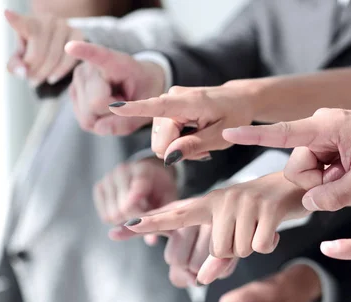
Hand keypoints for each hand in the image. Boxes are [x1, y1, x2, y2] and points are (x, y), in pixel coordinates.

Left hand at [5, 9, 83, 86]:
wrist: (58, 41)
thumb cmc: (35, 48)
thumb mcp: (21, 55)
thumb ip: (16, 65)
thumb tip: (23, 73)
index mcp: (30, 21)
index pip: (22, 23)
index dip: (16, 20)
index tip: (8, 14)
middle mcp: (47, 19)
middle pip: (38, 52)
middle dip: (33, 71)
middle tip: (30, 81)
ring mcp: (64, 26)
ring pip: (54, 57)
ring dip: (45, 74)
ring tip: (38, 81)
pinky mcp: (78, 35)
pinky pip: (70, 58)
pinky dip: (60, 71)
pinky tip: (52, 78)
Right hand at [64, 41, 165, 134]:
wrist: (138, 82)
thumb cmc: (145, 90)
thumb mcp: (148, 106)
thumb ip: (129, 120)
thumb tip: (99, 128)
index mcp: (116, 62)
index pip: (99, 56)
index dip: (85, 52)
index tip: (71, 47)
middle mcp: (90, 68)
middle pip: (95, 104)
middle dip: (113, 112)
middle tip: (125, 100)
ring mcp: (78, 80)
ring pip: (89, 116)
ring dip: (106, 117)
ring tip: (116, 101)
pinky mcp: (73, 93)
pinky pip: (86, 121)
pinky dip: (99, 120)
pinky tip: (106, 106)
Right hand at [93, 157, 176, 224]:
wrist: (151, 173)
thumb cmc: (162, 188)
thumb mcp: (169, 198)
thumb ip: (163, 216)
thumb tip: (151, 242)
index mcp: (142, 171)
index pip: (133, 201)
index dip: (139, 216)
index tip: (148, 224)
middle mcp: (121, 172)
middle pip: (121, 211)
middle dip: (134, 221)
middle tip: (147, 220)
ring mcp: (108, 179)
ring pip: (111, 215)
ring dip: (125, 222)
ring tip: (139, 215)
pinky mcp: (99, 188)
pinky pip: (105, 216)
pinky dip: (117, 220)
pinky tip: (129, 213)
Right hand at [106, 82, 255, 163]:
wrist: (238, 100)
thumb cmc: (234, 116)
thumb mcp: (221, 136)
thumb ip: (194, 146)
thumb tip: (167, 156)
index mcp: (188, 101)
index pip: (156, 107)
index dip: (134, 110)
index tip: (113, 107)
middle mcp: (172, 97)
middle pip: (160, 142)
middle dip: (178, 151)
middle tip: (204, 149)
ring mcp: (167, 102)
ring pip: (161, 142)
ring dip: (179, 148)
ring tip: (201, 141)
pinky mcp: (165, 109)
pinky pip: (163, 136)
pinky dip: (178, 143)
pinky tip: (194, 138)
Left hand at [112, 172, 308, 283]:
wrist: (297, 184)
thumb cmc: (262, 211)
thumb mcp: (238, 231)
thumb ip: (218, 255)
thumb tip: (200, 279)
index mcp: (210, 203)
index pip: (173, 215)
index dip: (147, 224)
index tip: (117, 230)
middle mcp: (223, 199)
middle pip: (218, 250)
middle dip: (237, 251)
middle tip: (250, 231)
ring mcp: (244, 201)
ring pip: (239, 250)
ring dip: (254, 247)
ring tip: (262, 226)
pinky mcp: (267, 207)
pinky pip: (260, 246)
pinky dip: (269, 244)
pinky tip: (274, 228)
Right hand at [223, 108, 350, 211]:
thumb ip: (334, 195)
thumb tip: (309, 203)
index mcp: (327, 127)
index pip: (283, 133)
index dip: (254, 136)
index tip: (229, 132)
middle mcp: (321, 127)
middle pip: (297, 166)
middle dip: (317, 182)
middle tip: (347, 181)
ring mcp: (326, 136)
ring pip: (308, 171)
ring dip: (328, 181)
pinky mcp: (331, 144)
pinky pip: (319, 169)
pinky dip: (333, 177)